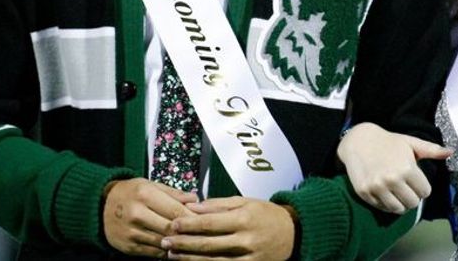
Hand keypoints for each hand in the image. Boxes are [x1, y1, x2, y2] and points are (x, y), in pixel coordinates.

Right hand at [102, 178, 198, 256]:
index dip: (193, 218)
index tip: (206, 222)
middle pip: (170, 228)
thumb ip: (174, 193)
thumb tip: (196, 199)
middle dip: (188, 232)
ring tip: (193, 243)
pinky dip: (167, 252)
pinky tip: (176, 249)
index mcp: (145, 195)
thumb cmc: (131, 192)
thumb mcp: (150, 185)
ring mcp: (132, 232)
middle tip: (203, 235)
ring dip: (179, 245)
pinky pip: (153, 253)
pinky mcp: (128, 247)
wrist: (100, 206)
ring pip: (163, 243)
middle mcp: (137, 214)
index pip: (176, 210)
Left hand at [161, 196, 296, 259]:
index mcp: (244, 218)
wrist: (292, 233)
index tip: (172, 224)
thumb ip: (218, 204)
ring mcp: (248, 257)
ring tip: (172, 255)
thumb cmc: (265, 214)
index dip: (189, 224)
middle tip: (165, 241)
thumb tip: (193, 206)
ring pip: (213, 260)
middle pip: (208, 244)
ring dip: (190, 258)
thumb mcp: (245, 201)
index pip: (210, 222)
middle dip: (184, 243)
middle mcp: (246, 239)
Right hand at [337, 122, 452, 213]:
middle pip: (412, 203)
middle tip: (407, 187)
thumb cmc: (388, 142)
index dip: (422, 187)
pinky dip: (386, 204)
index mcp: (407, 168)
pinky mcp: (364, 193)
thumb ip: (431, 150)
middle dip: (412, 197)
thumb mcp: (410, 142)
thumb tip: (451, 152)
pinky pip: (382, 208)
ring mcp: (377, 187)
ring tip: (397, 192)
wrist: (358, 140)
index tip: (416, 181)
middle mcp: (392, 179)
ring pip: (398, 209)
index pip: (425, 192)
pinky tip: (385, 192)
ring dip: (400, 203)